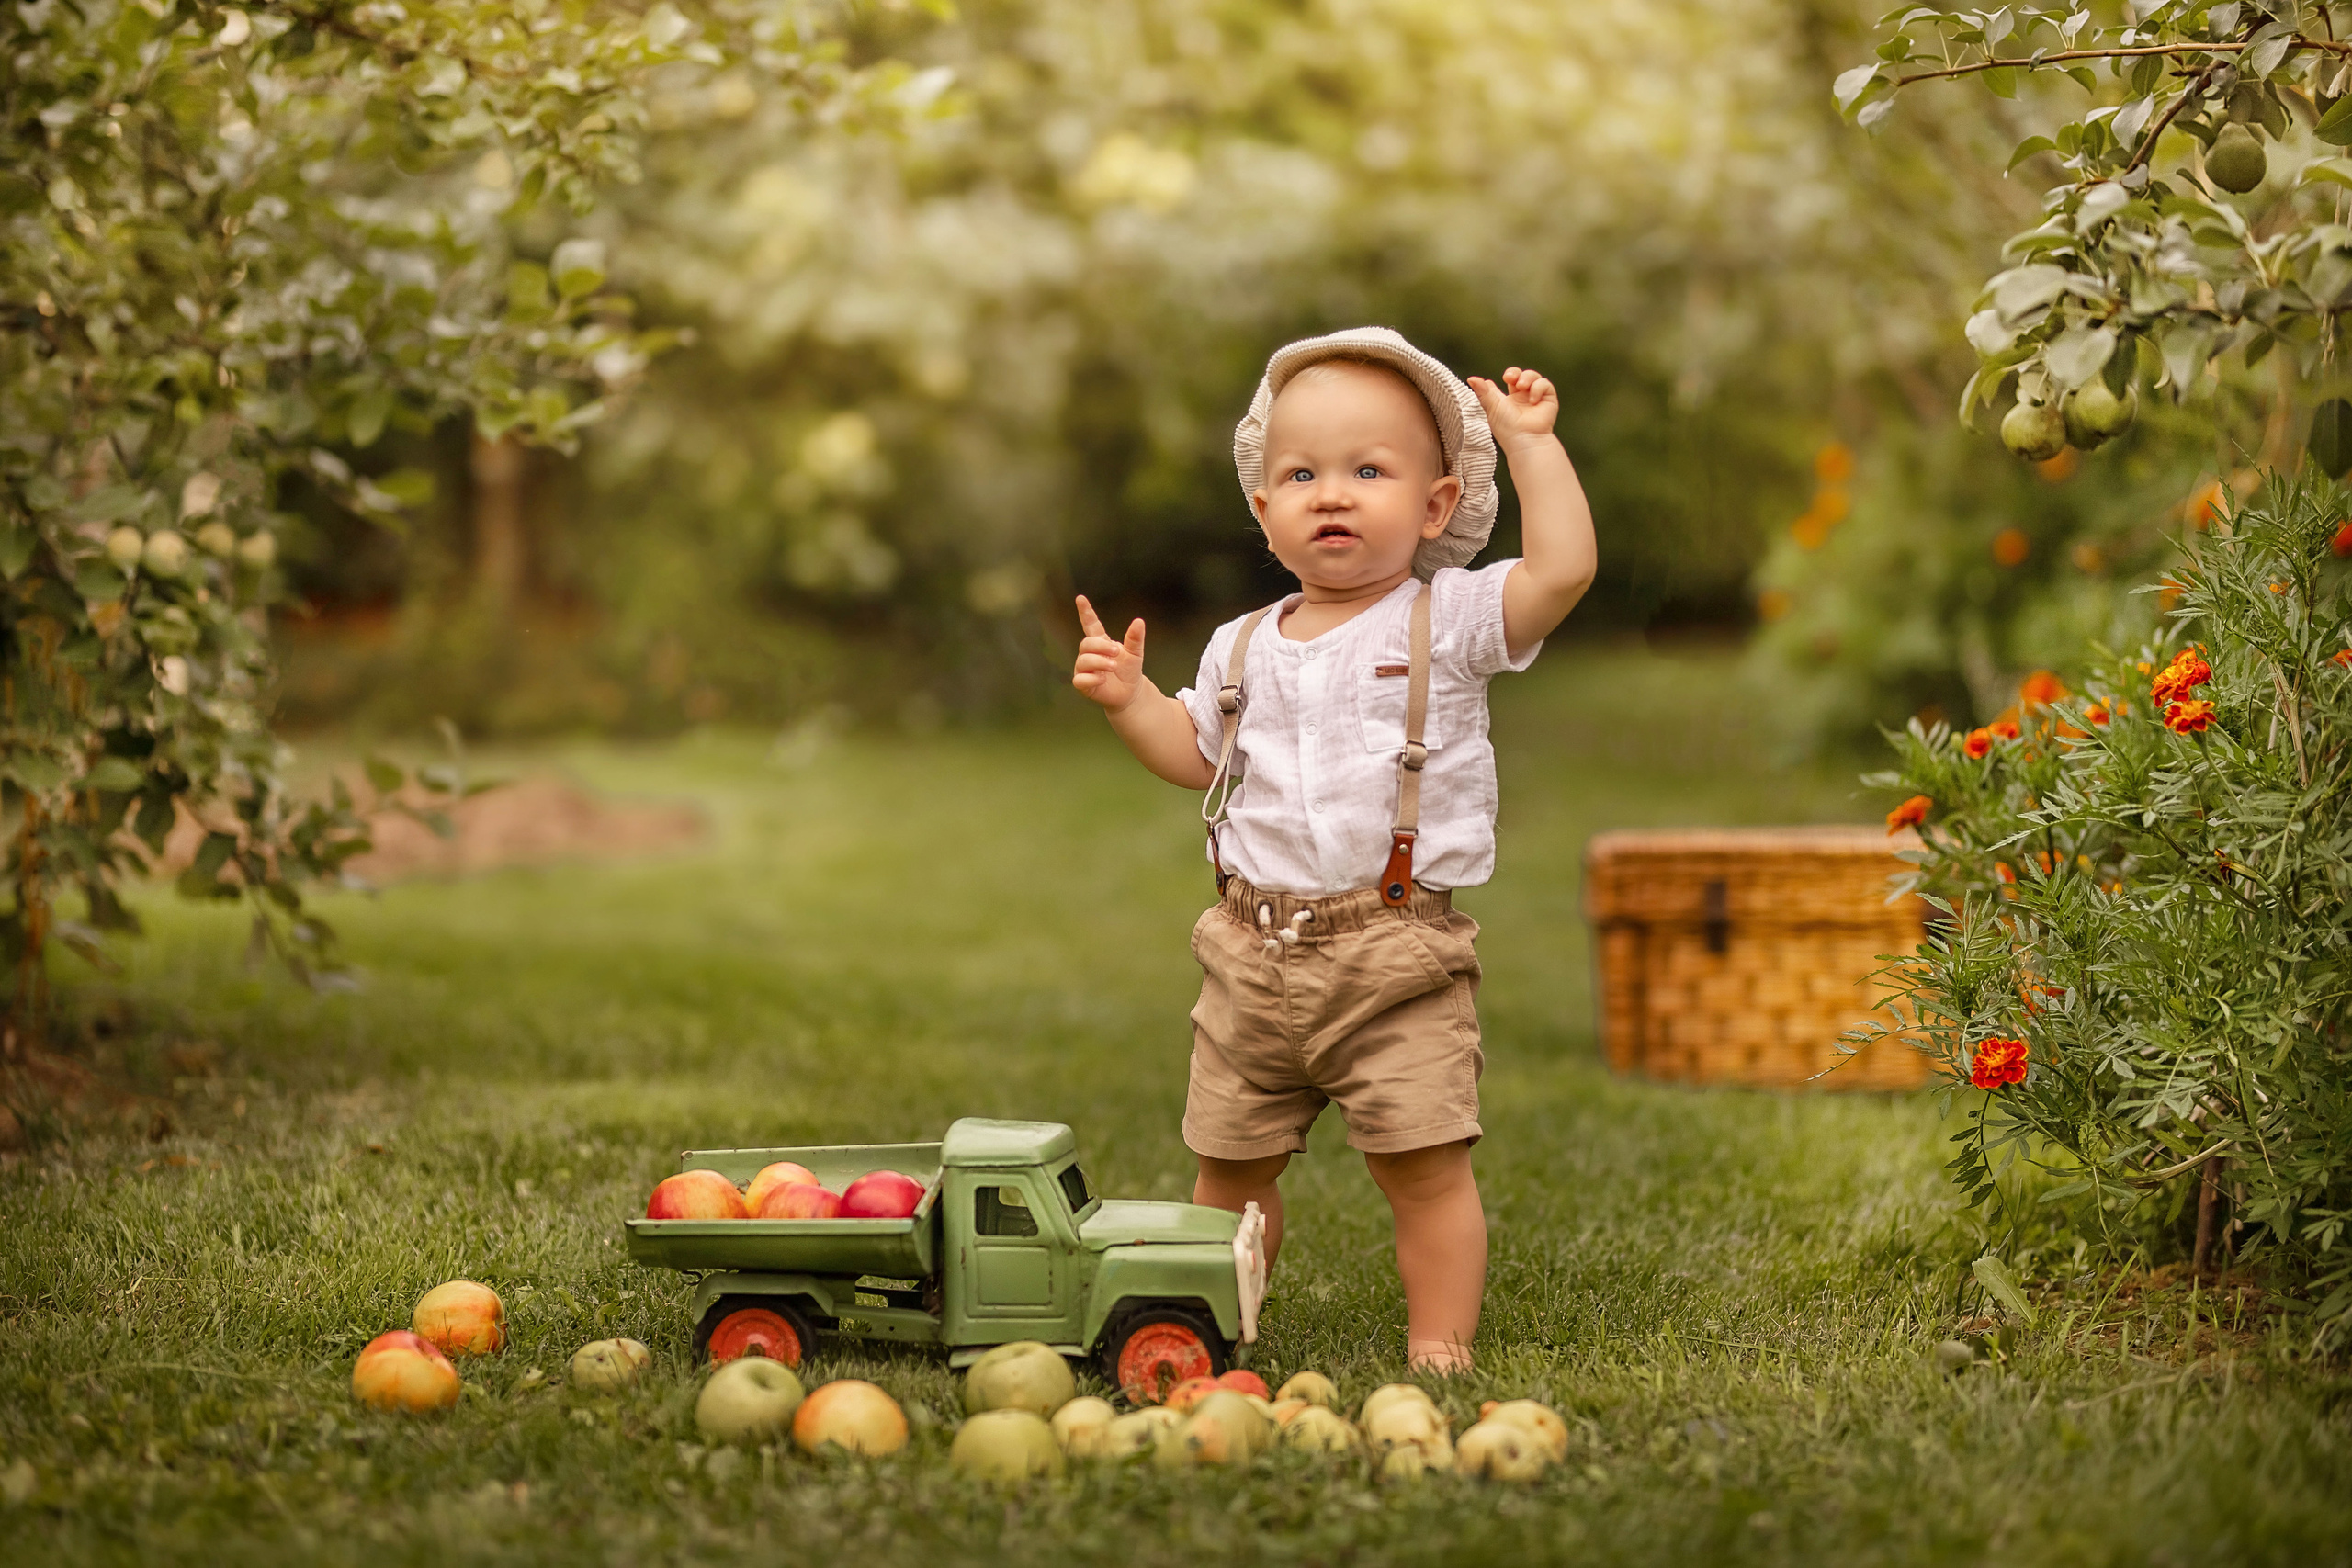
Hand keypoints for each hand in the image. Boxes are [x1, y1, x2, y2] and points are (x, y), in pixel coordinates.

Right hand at [1071, 595, 1147, 712]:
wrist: (1130, 694)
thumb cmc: (1129, 672)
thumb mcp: (1135, 653)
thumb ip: (1135, 638)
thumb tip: (1139, 621)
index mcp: (1101, 643)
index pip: (1090, 625)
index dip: (1085, 612)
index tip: (1080, 598)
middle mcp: (1089, 655)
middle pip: (1086, 643)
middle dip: (1100, 647)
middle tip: (1116, 652)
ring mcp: (1084, 670)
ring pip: (1083, 661)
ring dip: (1099, 662)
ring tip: (1113, 667)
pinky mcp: (1084, 685)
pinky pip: (1080, 679)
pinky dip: (1091, 678)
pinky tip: (1102, 679)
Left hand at [1467, 367, 1558, 451]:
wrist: (1524, 438)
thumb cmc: (1506, 426)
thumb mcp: (1491, 407)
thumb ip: (1482, 392)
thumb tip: (1471, 378)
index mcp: (1508, 400)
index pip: (1508, 380)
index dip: (1505, 376)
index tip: (1493, 382)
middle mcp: (1522, 398)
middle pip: (1520, 375)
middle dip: (1514, 372)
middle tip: (1509, 377)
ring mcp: (1535, 398)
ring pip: (1533, 376)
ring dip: (1527, 377)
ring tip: (1521, 386)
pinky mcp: (1548, 399)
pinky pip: (1544, 383)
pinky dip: (1537, 388)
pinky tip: (1532, 400)